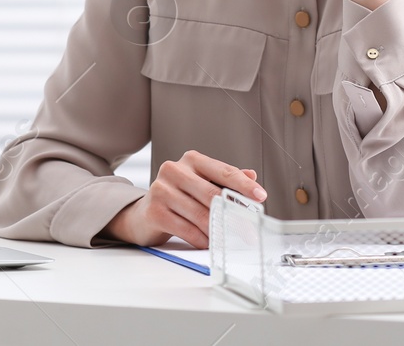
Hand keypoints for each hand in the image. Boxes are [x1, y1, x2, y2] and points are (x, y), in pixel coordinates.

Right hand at [101, 151, 264, 248]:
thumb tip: (251, 176)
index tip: (260, 196)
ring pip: (201, 215)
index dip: (243, 185)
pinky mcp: (155, 211)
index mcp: (190, 160)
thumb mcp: (201, 184)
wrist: (143, 214)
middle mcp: (174, 170)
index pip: (223, 171)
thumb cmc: (177, 198)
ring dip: (219, 231)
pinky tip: (210, 244)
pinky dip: (202, 240)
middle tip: (250, 229)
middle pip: (212, 194)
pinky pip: (187, 230)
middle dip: (234, 214)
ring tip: (231, 239)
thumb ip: (224, 180)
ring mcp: (161, 190)